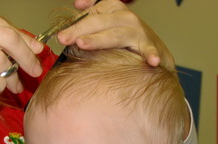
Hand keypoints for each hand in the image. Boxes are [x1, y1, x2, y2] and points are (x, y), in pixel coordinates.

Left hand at [59, 0, 174, 70]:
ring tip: (82, 44)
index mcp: (113, 10)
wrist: (155, 53)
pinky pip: (149, 50)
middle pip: (99, 21)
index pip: (92, 12)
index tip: (63, 31)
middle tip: (63, 39)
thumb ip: (91, 21)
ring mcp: (138, 32)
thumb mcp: (107, 27)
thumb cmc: (127, 41)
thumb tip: (75, 9)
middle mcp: (125, 18)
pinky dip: (150, 54)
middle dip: (78, 30)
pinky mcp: (150, 47)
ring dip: (99, 39)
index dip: (76, 21)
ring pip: (115, 35)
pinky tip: (150, 61)